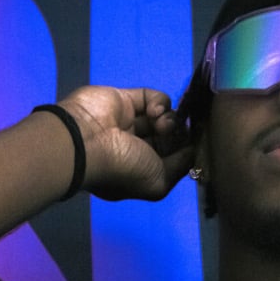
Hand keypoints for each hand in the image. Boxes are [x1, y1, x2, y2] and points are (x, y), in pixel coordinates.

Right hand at [58, 86, 193, 200]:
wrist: (84, 142)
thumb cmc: (122, 168)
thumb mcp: (158, 182)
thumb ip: (181, 166)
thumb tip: (192, 148)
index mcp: (140, 171)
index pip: (172, 159)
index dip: (185, 152)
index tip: (195, 146)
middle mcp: (136, 148)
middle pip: (171, 137)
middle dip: (179, 135)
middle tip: (176, 135)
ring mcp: (132, 123)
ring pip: (166, 117)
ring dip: (170, 121)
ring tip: (160, 126)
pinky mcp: (127, 100)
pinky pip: (154, 98)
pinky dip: (160, 103)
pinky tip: (153, 112)